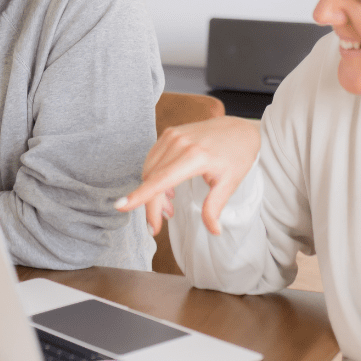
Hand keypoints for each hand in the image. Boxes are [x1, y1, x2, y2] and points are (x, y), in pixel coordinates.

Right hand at [117, 116, 260, 235]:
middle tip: (157, 227)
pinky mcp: (169, 133)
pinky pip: (153, 159)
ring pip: (149, 170)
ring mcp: (172, 136)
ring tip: (169, 207)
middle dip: (150, 205)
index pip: (160, 179)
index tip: (121, 206)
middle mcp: (179, 143)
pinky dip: (155, 177)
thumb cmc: (237, 155)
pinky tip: (168, 189)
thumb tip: (214, 231)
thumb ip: (215, 207)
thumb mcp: (230, 183)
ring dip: (153, 192)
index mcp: (194, 156)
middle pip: (152, 179)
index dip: (140, 195)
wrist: (239, 129)